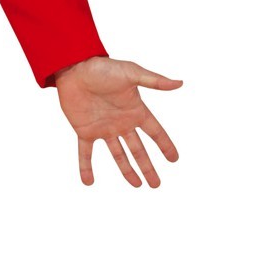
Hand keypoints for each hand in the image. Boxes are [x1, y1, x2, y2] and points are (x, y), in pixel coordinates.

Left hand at [53, 56, 181, 187]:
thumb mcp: (131, 73)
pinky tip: (88, 182)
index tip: (174, 159)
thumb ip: (154, 81)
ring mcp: (104, 128)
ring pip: (118, 155)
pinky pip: (85, 153)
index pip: (155, 132)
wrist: (74, 68)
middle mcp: (122, 122)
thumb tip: (179, 83)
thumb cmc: (103, 68)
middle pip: (138, 150)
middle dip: (147, 167)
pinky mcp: (85, 131)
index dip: (165, 145)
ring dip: (126, 170)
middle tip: (156, 184)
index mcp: (135, 110)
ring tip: (136, 185)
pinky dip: (86, 167)